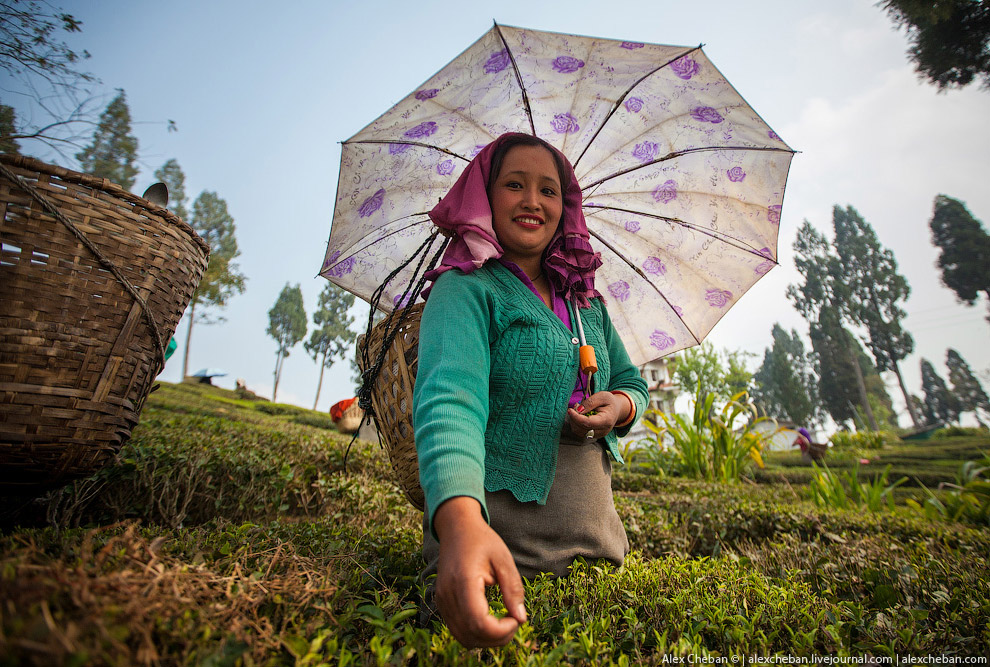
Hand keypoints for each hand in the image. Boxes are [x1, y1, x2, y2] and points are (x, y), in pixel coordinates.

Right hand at [433, 497, 526, 647]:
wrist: (456, 528)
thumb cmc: (482, 541)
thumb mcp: (503, 559)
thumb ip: (513, 589)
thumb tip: (521, 619)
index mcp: (464, 581)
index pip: (479, 623)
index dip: (501, 631)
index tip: (516, 619)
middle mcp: (448, 594)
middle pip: (471, 635)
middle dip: (497, 638)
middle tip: (514, 622)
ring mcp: (442, 600)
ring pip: (463, 637)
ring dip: (487, 639)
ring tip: (504, 623)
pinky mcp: (441, 603)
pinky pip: (458, 630)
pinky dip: (476, 633)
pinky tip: (491, 620)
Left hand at [566, 391, 626, 439]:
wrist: (616, 409)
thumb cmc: (609, 402)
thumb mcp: (602, 396)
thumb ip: (590, 402)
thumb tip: (578, 410)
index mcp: (607, 420)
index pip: (588, 423)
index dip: (576, 417)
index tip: (570, 409)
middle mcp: (603, 431)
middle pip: (582, 429)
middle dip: (574, 418)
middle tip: (576, 405)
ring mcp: (598, 435)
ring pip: (579, 432)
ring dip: (574, 421)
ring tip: (578, 409)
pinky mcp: (593, 435)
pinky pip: (580, 432)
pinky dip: (576, 424)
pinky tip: (580, 415)